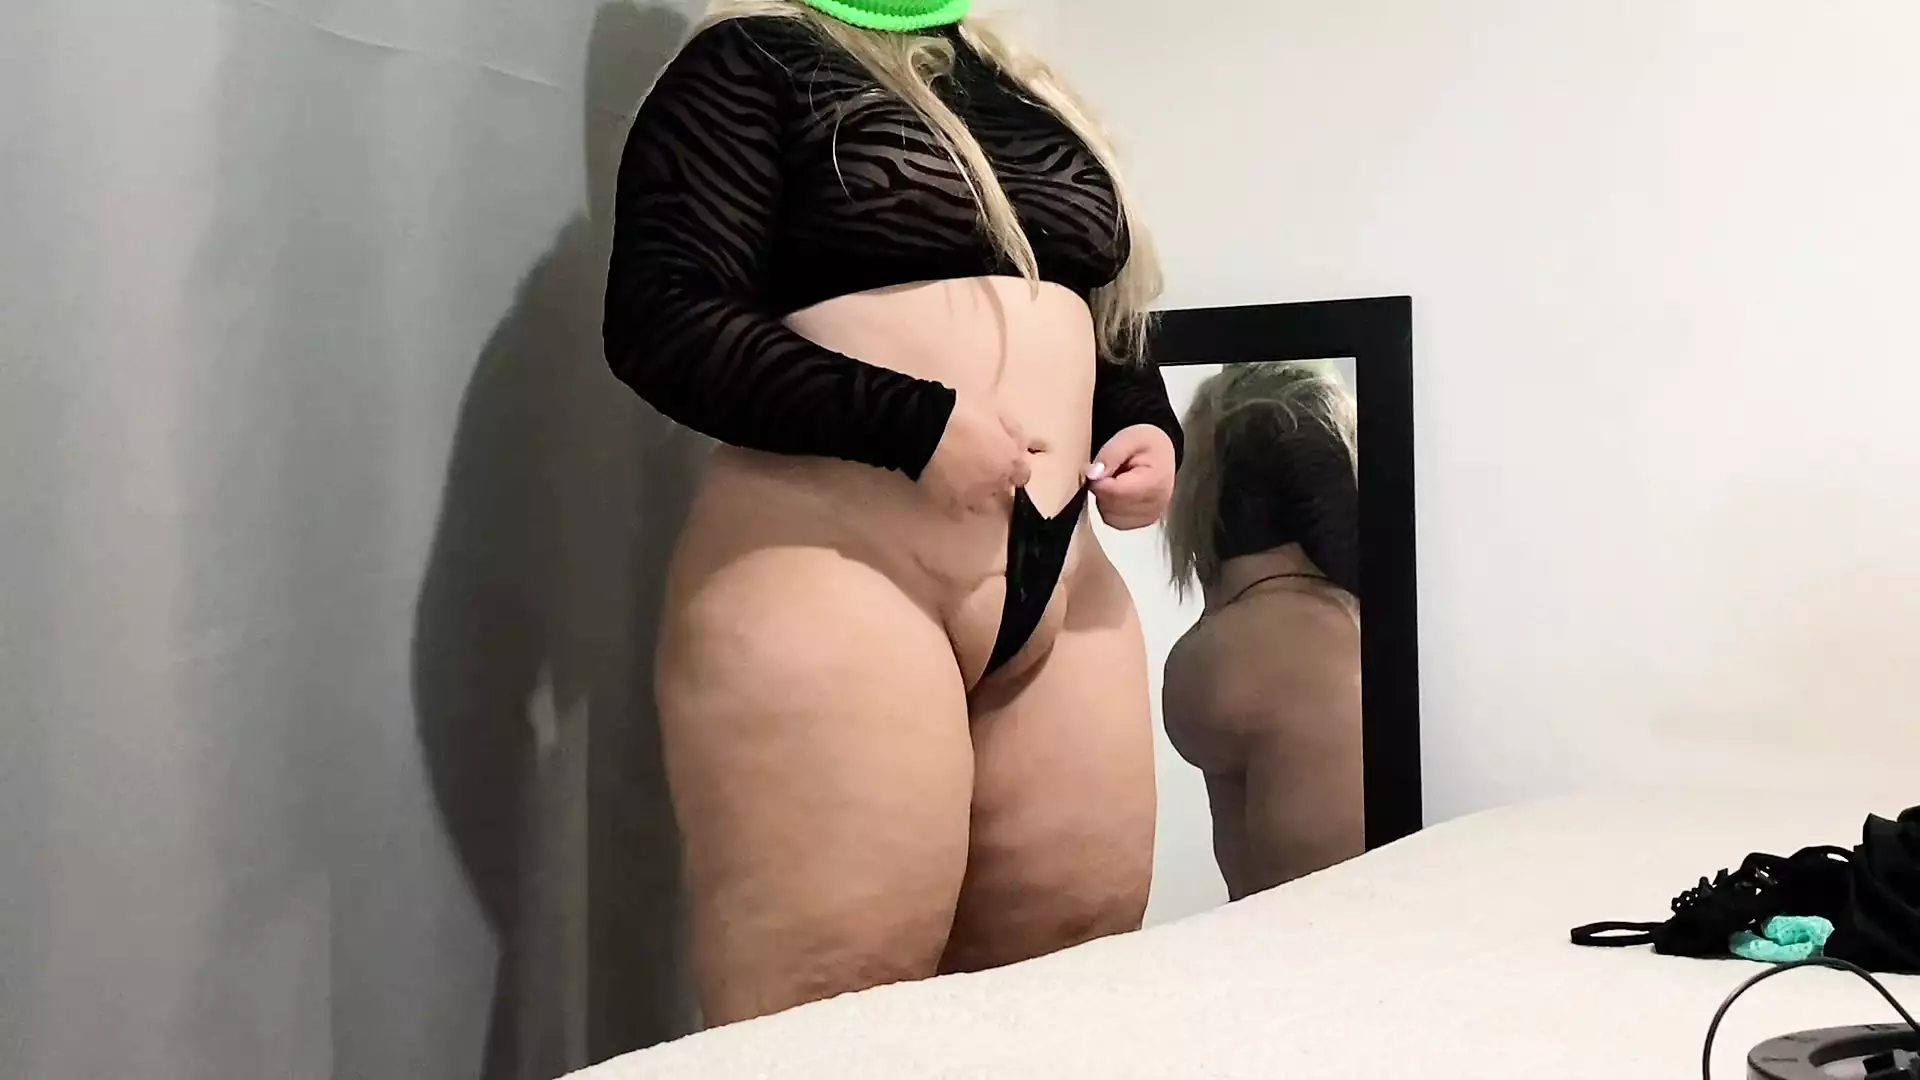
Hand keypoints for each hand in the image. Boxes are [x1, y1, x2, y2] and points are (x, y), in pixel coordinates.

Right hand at [921, 398, 1032, 515]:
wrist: (925, 426)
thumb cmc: (962, 414)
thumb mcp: (995, 412)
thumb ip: (1013, 431)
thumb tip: (1024, 444)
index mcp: (1009, 461)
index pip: (1023, 475)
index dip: (1014, 467)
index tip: (1004, 460)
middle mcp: (995, 484)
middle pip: (1003, 493)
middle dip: (997, 483)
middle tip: (982, 468)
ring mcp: (972, 498)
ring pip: (984, 507)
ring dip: (981, 498)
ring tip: (968, 484)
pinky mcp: (949, 505)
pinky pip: (959, 513)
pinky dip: (959, 505)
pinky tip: (951, 493)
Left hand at [1088, 424, 1175, 529]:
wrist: (1162, 454)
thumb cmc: (1147, 445)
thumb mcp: (1129, 438)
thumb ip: (1110, 455)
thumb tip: (1093, 475)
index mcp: (1155, 481)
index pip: (1115, 492)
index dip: (1099, 481)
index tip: (1099, 468)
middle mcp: (1156, 504)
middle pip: (1111, 506)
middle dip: (1101, 489)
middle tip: (1108, 471)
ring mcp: (1150, 516)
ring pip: (1110, 516)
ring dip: (1103, 499)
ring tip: (1115, 481)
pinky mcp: (1143, 523)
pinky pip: (1114, 522)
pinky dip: (1109, 509)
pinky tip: (1116, 493)